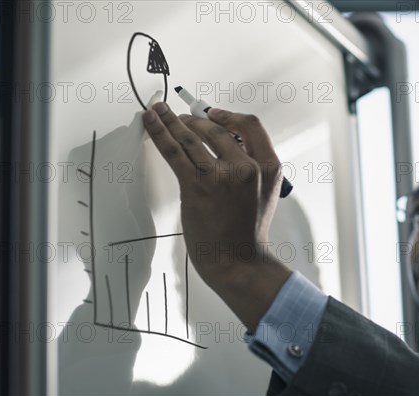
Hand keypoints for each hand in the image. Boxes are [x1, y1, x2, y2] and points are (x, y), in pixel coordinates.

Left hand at [142, 102, 290, 329]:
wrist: (238, 261)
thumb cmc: (247, 231)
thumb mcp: (266, 193)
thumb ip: (254, 167)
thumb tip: (226, 145)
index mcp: (268, 166)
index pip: (250, 125)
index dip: (228, 115)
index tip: (213, 113)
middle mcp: (247, 166)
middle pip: (216, 128)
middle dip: (194, 119)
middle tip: (180, 118)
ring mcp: (221, 175)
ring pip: (192, 136)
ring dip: (171, 120)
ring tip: (158, 111)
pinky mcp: (197, 184)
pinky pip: (174, 150)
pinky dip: (159, 132)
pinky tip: (150, 121)